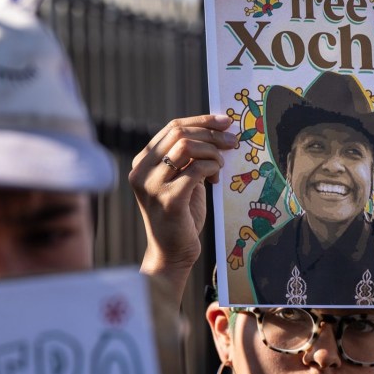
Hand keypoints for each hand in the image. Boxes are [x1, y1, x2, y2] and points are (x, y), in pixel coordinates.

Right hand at [130, 114, 236, 303]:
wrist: (171, 253)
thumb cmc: (179, 217)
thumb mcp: (180, 180)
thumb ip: (188, 158)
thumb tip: (216, 130)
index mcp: (142, 162)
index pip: (172, 127)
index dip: (201, 121)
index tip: (225, 122)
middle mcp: (141, 171)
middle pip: (179, 132)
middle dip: (211, 133)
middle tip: (232, 140)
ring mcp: (152, 185)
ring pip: (187, 146)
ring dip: (212, 151)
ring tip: (220, 165)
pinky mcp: (169, 199)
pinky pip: (196, 169)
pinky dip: (212, 168)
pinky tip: (215, 178)